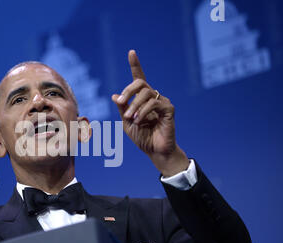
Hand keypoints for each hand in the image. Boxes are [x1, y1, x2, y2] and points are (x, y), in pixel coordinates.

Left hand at [112, 50, 188, 176]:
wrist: (154, 151)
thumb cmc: (142, 137)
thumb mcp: (127, 123)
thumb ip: (122, 109)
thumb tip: (114, 96)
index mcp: (142, 99)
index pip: (139, 78)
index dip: (135, 64)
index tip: (131, 52)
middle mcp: (153, 97)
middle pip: (140, 83)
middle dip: (128, 91)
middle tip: (121, 102)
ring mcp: (161, 102)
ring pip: (146, 93)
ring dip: (134, 105)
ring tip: (131, 118)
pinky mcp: (169, 109)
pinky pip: (154, 103)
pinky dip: (144, 111)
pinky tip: (140, 121)